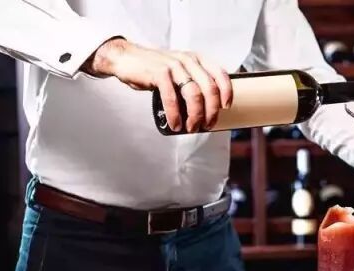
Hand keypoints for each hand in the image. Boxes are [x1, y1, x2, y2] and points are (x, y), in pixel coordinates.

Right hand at [82, 37, 231, 132]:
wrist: (127, 59)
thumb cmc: (156, 70)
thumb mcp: (180, 71)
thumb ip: (194, 81)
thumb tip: (208, 109)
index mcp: (197, 59)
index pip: (220, 74)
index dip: (226, 92)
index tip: (226, 107)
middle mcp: (188, 60)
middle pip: (209, 89)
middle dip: (211, 111)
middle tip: (208, 125)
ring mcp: (174, 65)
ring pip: (193, 94)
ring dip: (195, 115)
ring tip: (192, 128)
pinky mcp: (159, 73)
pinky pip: (172, 97)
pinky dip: (175, 114)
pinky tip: (175, 124)